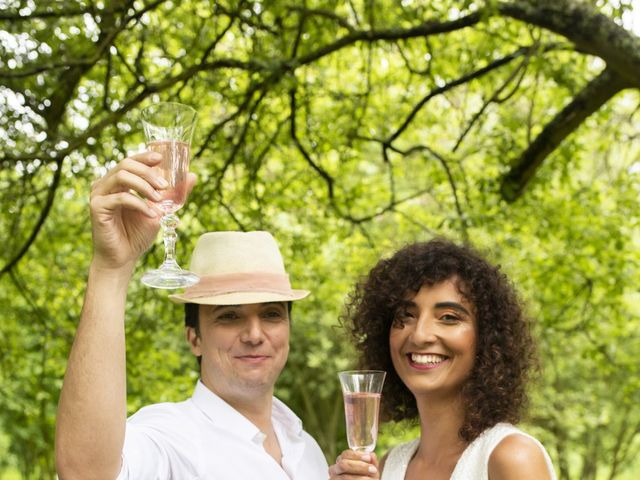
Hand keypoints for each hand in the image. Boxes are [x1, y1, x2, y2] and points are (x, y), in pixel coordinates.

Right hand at [89, 151, 195, 270]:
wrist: (123, 258)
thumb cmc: (137, 234)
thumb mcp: (161, 210)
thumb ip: (174, 194)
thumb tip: (193, 176)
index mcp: (118, 182)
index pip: (131, 161)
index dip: (145, 157)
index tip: (161, 158)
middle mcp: (106, 184)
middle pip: (126, 164)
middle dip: (149, 173)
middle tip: (165, 186)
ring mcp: (99, 194)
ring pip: (122, 176)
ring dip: (144, 186)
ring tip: (159, 199)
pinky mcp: (97, 207)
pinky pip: (120, 198)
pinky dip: (139, 204)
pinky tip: (150, 214)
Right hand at [328, 450, 379, 478]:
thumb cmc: (365, 478)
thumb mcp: (369, 471)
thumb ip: (371, 463)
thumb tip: (372, 455)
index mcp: (340, 461)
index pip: (345, 454)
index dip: (357, 455)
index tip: (369, 458)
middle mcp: (334, 470)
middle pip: (343, 464)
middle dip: (360, 466)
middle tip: (373, 470)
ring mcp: (334, 479)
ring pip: (345, 477)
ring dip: (361, 478)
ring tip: (372, 479)